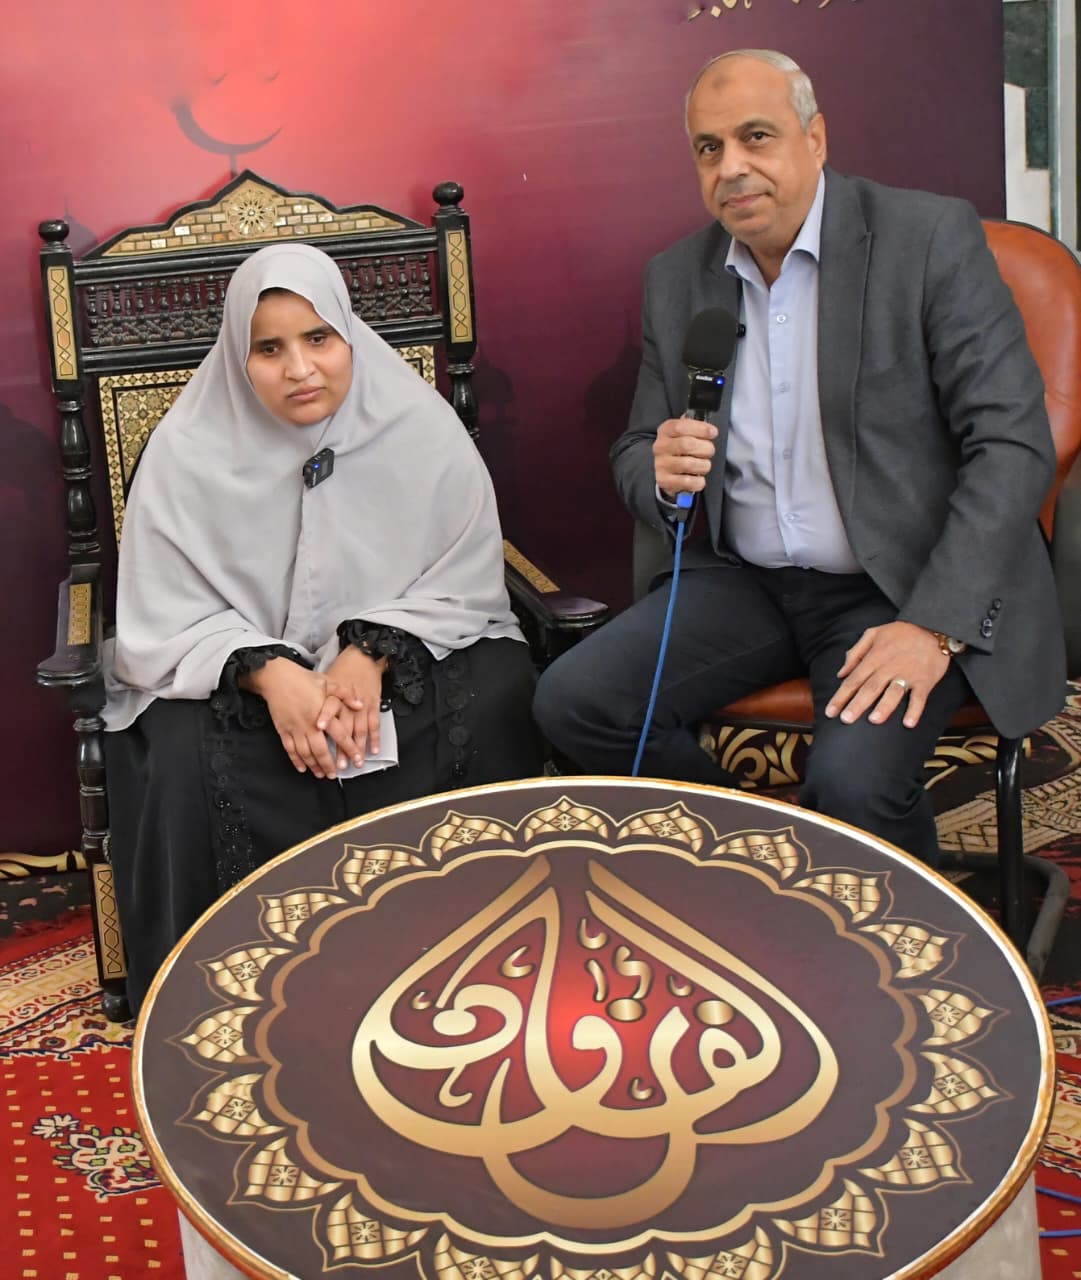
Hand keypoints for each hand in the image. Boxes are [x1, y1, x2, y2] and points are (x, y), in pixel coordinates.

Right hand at [241, 658, 362, 778]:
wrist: (276, 677)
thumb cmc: (303, 679)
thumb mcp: (328, 682)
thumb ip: (345, 694)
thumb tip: (360, 705)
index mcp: (322, 713)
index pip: (340, 735)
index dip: (350, 748)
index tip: (357, 759)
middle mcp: (309, 724)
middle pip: (321, 750)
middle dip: (330, 765)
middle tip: (336, 774)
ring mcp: (295, 729)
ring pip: (306, 753)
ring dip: (314, 766)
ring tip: (322, 774)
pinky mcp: (283, 730)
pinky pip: (290, 749)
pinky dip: (296, 761)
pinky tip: (302, 768)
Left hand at [320, 646, 386, 767]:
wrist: (364, 657)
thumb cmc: (342, 670)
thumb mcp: (326, 679)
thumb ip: (317, 699)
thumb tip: (307, 716)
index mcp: (334, 694)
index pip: (330, 705)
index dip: (325, 716)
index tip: (320, 729)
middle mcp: (348, 702)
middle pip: (345, 727)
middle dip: (342, 748)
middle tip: (338, 765)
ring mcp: (363, 704)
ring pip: (360, 729)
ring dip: (358, 748)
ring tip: (355, 763)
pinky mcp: (374, 705)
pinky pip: (375, 724)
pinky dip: (375, 738)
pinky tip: (374, 750)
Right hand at [653, 417, 717, 500]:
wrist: (665, 469)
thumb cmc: (679, 449)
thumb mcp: (683, 432)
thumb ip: (694, 427)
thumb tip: (709, 428)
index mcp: (666, 431)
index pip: (681, 426)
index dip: (700, 429)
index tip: (712, 433)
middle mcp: (661, 447)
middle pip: (686, 444)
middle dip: (705, 448)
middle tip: (709, 451)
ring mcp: (661, 464)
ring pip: (689, 464)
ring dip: (703, 465)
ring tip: (703, 465)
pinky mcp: (665, 481)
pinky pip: (688, 481)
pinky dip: (698, 481)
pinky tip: (698, 477)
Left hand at [825, 622, 949, 728]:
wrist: (933, 627)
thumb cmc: (901, 633)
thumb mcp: (873, 634)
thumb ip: (855, 653)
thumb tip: (841, 673)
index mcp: (874, 658)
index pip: (854, 680)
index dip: (841, 696)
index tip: (830, 712)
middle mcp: (889, 667)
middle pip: (870, 688)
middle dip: (857, 704)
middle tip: (846, 720)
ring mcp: (908, 674)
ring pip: (894, 692)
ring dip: (884, 707)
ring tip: (874, 720)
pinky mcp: (925, 680)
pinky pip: (920, 697)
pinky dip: (915, 710)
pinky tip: (908, 723)